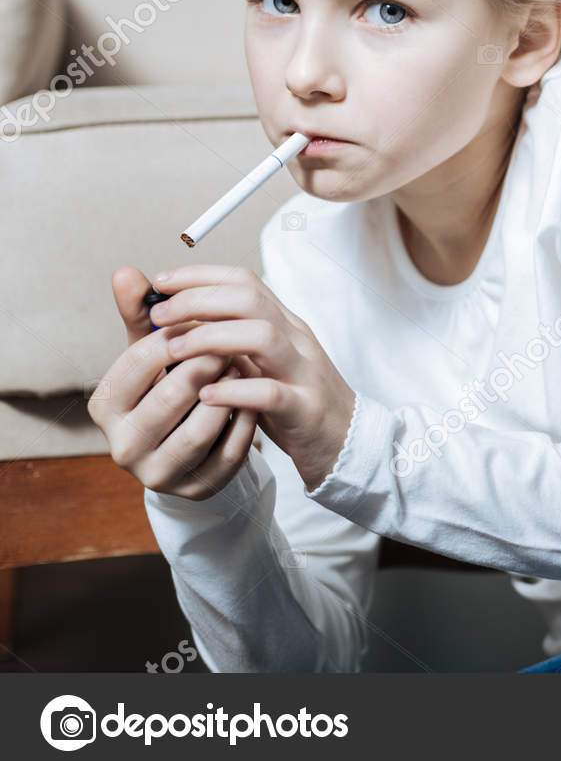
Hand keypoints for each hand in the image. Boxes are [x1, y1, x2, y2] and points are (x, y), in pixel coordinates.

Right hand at [91, 267, 259, 499]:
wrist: (189, 443)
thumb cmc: (167, 384)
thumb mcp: (152, 352)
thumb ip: (141, 314)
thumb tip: (126, 271)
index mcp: (105, 407)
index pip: (138, 362)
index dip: (174, 337)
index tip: (202, 321)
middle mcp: (123, 446)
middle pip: (170, 397)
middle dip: (206, 364)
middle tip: (232, 345)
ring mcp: (160, 474)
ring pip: (201, 428)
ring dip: (229, 392)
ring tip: (245, 368)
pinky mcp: (198, 488)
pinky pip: (231, 451)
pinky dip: (247, 421)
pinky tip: (255, 400)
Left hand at [144, 265, 357, 492]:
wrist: (344, 442)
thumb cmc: (292, 403)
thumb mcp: (258, 365)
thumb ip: (226, 341)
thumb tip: (177, 319)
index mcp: (284, 324)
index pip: (244, 282)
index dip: (199, 275)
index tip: (159, 281)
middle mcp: (296, 340)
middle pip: (250, 300)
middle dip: (197, 300)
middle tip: (159, 315)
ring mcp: (304, 373)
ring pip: (263, 337)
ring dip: (211, 338)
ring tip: (174, 351)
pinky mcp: (304, 409)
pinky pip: (271, 393)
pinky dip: (234, 392)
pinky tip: (206, 396)